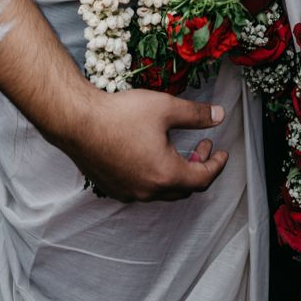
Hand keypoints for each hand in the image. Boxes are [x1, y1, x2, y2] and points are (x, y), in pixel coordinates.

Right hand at [62, 87, 228, 202]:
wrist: (77, 122)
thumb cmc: (122, 114)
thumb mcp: (166, 108)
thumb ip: (196, 115)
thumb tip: (220, 116)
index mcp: (166, 174)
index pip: (203, 179)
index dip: (217, 165)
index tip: (223, 152)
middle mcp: (148, 191)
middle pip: (184, 189)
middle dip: (198, 169)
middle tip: (201, 146)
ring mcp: (128, 192)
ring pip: (162, 191)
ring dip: (176, 173)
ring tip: (177, 149)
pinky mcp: (112, 188)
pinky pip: (142, 189)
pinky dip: (156, 177)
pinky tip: (151, 154)